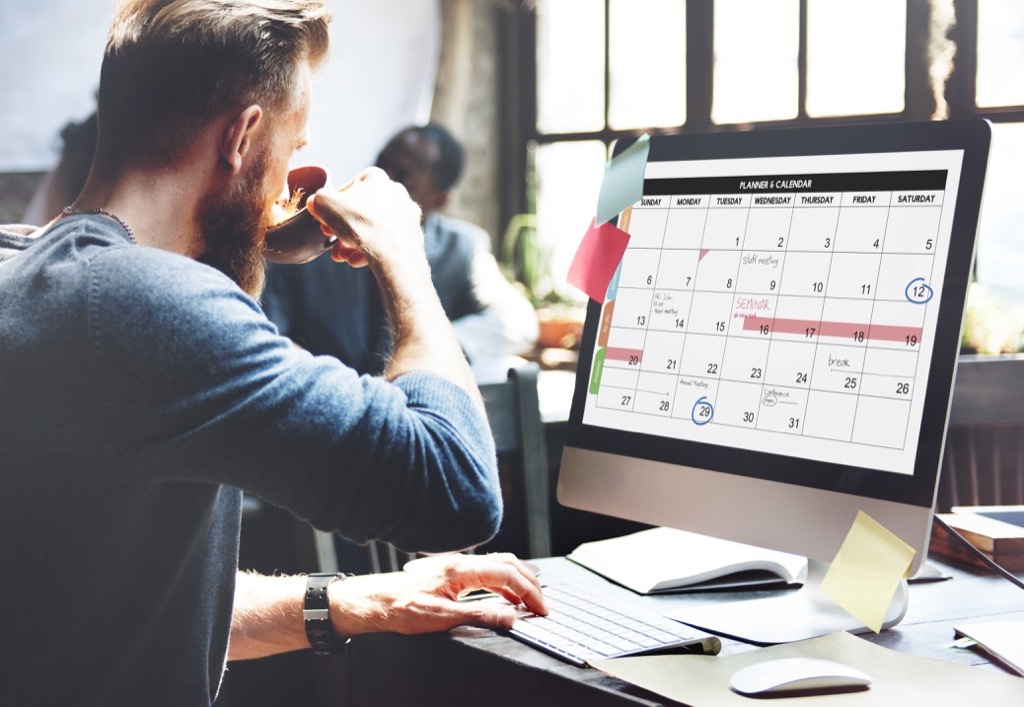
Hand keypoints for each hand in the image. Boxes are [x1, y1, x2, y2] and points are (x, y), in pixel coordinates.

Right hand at [305, 166, 422, 268]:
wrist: (394, 252)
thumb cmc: (360, 223)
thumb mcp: (325, 205)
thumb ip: (318, 200)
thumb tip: (315, 202)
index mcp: (376, 178)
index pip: (349, 187)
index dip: (333, 205)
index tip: (325, 219)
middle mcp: (396, 192)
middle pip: (361, 211)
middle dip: (343, 229)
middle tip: (331, 241)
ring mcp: (406, 215)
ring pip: (374, 228)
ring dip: (354, 243)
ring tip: (342, 256)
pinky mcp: (412, 236)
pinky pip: (387, 242)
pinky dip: (371, 251)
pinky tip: (357, 261)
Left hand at [329, 553, 546, 637]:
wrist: (376, 601)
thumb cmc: (401, 608)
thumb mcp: (442, 618)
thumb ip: (479, 615)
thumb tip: (510, 616)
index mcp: (461, 569)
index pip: (507, 574)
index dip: (529, 592)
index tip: (541, 609)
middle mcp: (461, 562)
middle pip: (507, 563)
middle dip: (530, 583)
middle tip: (542, 605)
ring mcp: (457, 565)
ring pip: (498, 564)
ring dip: (518, 580)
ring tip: (530, 600)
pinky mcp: (452, 572)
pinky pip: (487, 571)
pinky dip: (504, 581)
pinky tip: (505, 596)